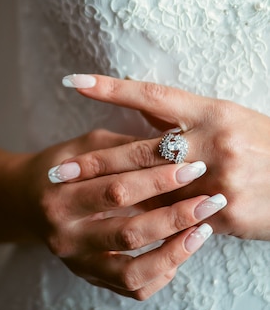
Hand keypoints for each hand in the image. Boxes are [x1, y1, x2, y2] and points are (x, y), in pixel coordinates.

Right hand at [12, 128, 222, 299]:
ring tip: (202, 229)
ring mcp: (76, 262)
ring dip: (174, 251)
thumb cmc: (60, 165)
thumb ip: (123, 149)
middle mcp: (64, 234)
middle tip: (209, 198)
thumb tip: (172, 148)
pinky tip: (181, 250)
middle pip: (128, 230)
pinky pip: (131, 287)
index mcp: (60, 194)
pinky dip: (161, 273)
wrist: (23, 200)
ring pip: (132, 271)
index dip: (158, 177)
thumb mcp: (84, 146)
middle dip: (174, 214)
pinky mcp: (88, 277)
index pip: (116, 188)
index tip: (192, 165)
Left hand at [63, 73, 269, 239]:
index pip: (153, 96)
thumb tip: (138, 110)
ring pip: (154, 191)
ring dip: (113, 196)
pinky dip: (148, 221)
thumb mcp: (225, 117)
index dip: (113, 88)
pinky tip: (116, 227)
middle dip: (97, 161)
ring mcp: (219, 179)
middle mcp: (213, 141)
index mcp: (211, 111)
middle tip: (60, 169)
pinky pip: (177, 219)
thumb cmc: (261, 142)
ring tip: (73, 197)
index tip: (75, 82)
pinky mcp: (225, 214)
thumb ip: (182, 117)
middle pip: (143, 151)